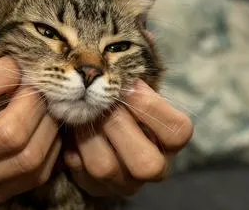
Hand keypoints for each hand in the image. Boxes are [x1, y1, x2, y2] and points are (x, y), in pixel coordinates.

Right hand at [0, 35, 59, 208]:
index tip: (14, 61)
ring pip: (28, 159)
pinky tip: (44, 131)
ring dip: (48, 126)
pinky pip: (33, 177)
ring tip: (46, 106)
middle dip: (34, 101)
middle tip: (39, 84)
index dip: (3, 71)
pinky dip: (49, 150)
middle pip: (9, 132)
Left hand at [64, 80, 192, 196]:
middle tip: (99, 102)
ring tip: (79, 115)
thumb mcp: (131, 92)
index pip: (178, 131)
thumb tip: (121, 61)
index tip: (131, 84)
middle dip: (117, 124)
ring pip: (106, 168)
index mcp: (169, 142)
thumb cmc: (119, 105)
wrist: (95, 128)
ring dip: (88, 136)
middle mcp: (153, 167)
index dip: (152, 107)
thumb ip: (131, 83)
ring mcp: (124, 182)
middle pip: (146, 162)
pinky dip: (72, 151)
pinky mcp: (97, 187)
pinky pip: (80, 173)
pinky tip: (70, 135)